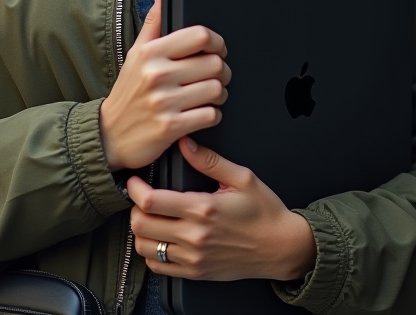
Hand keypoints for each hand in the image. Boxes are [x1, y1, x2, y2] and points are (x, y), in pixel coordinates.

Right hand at [99, 0, 230, 171]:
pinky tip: (202, 112)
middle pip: (214, 64)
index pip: (199, 36)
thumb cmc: (128, 91)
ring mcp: (164, 102)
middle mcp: (157, 74)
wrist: (110, 134)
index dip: (217, 42)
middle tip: (216, 75)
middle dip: (222, 71)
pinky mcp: (171, 127)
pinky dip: (212, 115)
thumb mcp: (137, 52)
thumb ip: (154, 20)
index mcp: (152, 52)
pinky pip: (210, 115)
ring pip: (216, 90)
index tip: (216, 49)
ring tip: (210, 94)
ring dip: (219, 94)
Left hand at [127, 137, 316, 282]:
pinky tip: (160, 238)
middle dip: (133, 207)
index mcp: (203, 209)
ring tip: (149, 216)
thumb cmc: (264, 212)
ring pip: (146, 247)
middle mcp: (194, 237)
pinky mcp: (196, 273)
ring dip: (140, 230)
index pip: (151, 201)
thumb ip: (210, 160)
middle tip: (140, 196)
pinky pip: (159, 267)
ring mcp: (193, 258)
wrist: (281, 247)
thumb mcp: (241, 178)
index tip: (134, 180)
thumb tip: (186, 143)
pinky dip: (152, 252)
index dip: (135, 188)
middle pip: (141, 225)